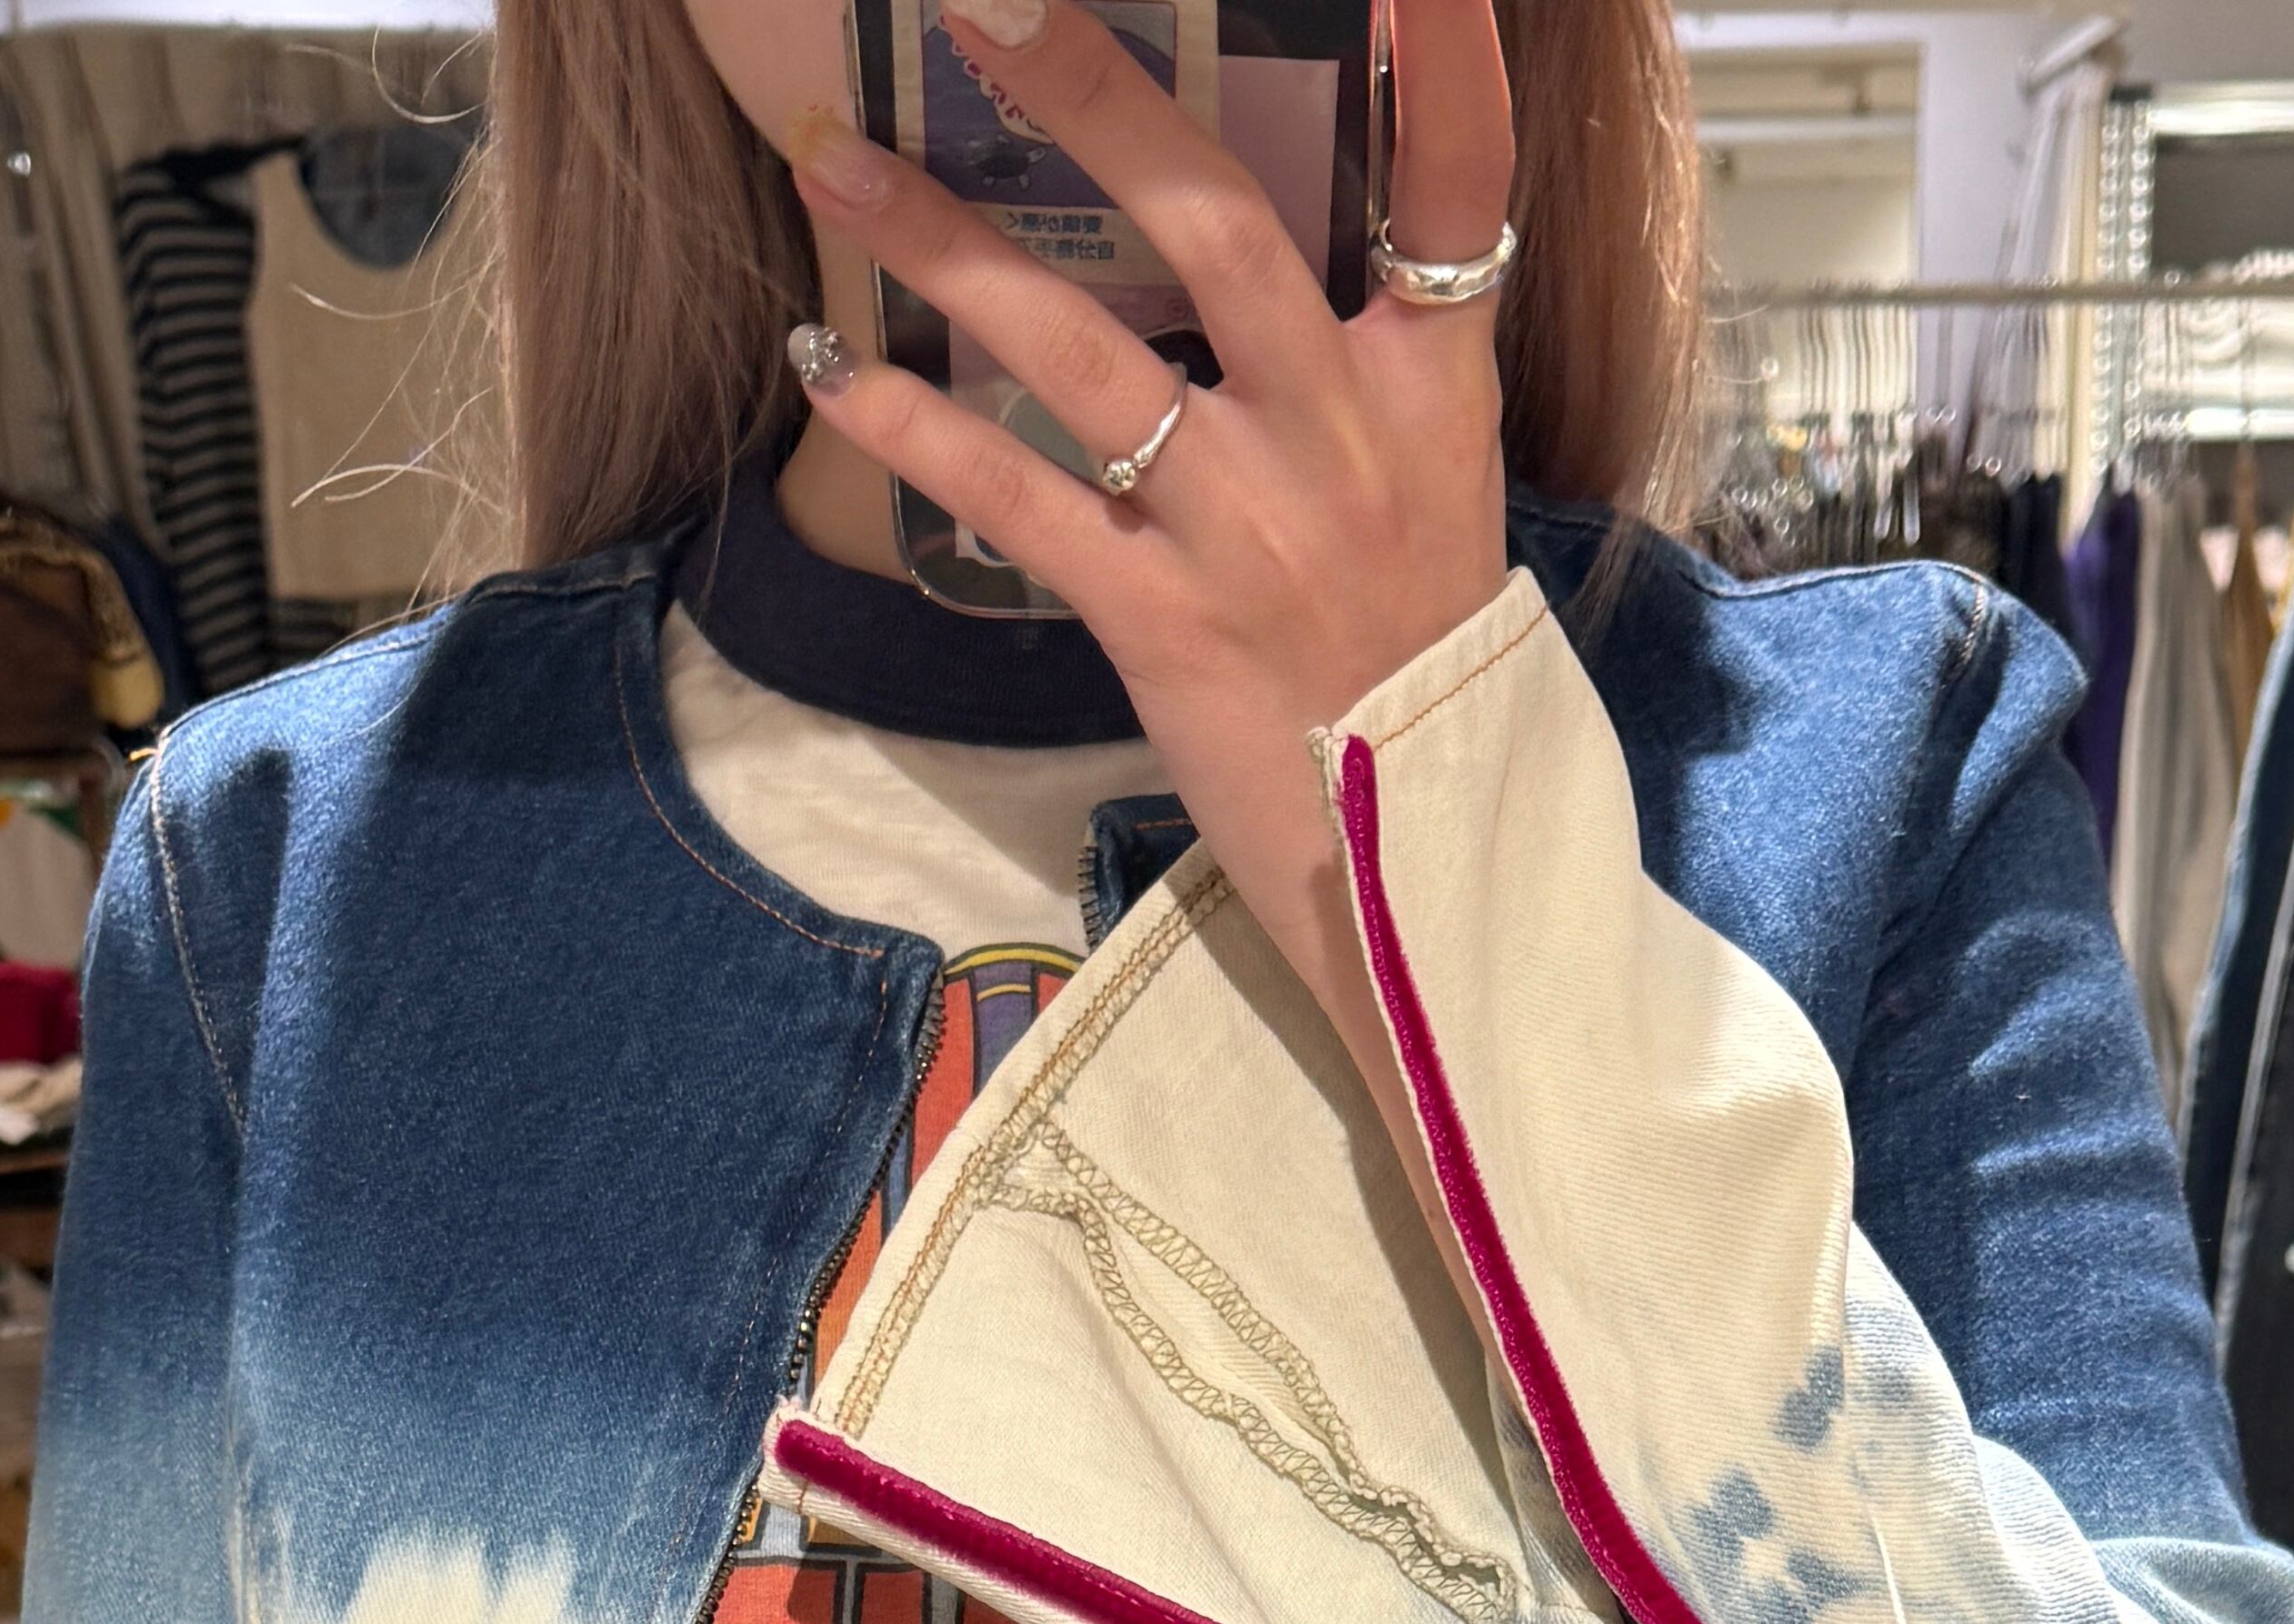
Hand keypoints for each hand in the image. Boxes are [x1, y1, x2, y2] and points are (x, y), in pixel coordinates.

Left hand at [790, 0, 1513, 1084]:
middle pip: (1221, 230)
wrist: (1416, 867)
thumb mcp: (1435, 485)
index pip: (1461, 188)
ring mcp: (1249, 530)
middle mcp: (1345, 438)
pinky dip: (918, 431)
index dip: (1449, 61)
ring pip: (1086, 352)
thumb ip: (1370, 353)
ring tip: (836, 161)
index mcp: (1435, 390)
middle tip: (988, 5)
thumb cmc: (1409, 661)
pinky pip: (1020, 503)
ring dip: (948, 246)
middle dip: (1100, 101)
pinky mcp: (1164, 622)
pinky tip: (832, 370)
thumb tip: (1263, 231)